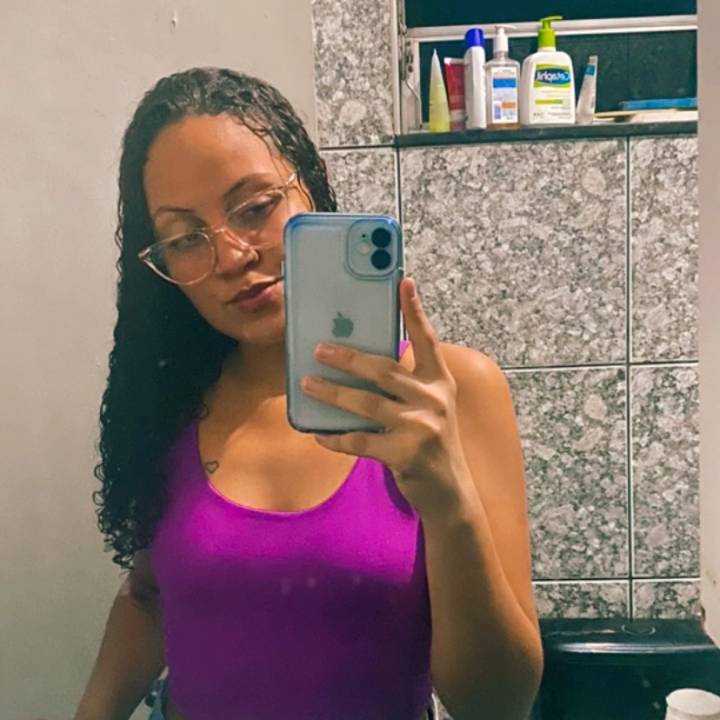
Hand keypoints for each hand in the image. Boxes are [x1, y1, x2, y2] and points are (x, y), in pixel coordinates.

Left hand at [300, 277, 474, 517]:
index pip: (427, 339)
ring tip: (308, 384)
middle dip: (348, 358)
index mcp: (440, 381)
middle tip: (319, 349)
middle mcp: (434, 399)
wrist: (450, 490)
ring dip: (332, 393)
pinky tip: (319, 433)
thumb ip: (404, 385)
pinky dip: (336, 437)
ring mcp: (421, 426)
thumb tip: (357, 363)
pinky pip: (360, 440)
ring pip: (366, 403)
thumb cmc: (431, 441)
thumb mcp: (428, 407)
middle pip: (384, 370)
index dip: (415, 310)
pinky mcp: (405, 454)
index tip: (403, 281)